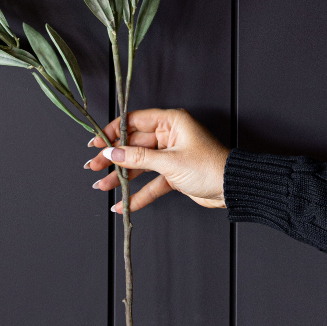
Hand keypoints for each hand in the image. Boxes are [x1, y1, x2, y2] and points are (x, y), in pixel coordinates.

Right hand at [85, 108, 229, 213]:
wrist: (233, 189)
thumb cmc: (209, 167)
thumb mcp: (170, 161)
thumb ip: (138, 157)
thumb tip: (113, 152)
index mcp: (170, 122)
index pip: (134, 121)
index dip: (113, 131)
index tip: (97, 142)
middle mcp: (169, 136)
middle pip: (133, 145)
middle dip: (113, 157)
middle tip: (93, 166)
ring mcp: (170, 155)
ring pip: (139, 164)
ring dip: (121, 176)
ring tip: (101, 186)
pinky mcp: (173, 174)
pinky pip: (151, 182)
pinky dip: (138, 194)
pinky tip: (122, 204)